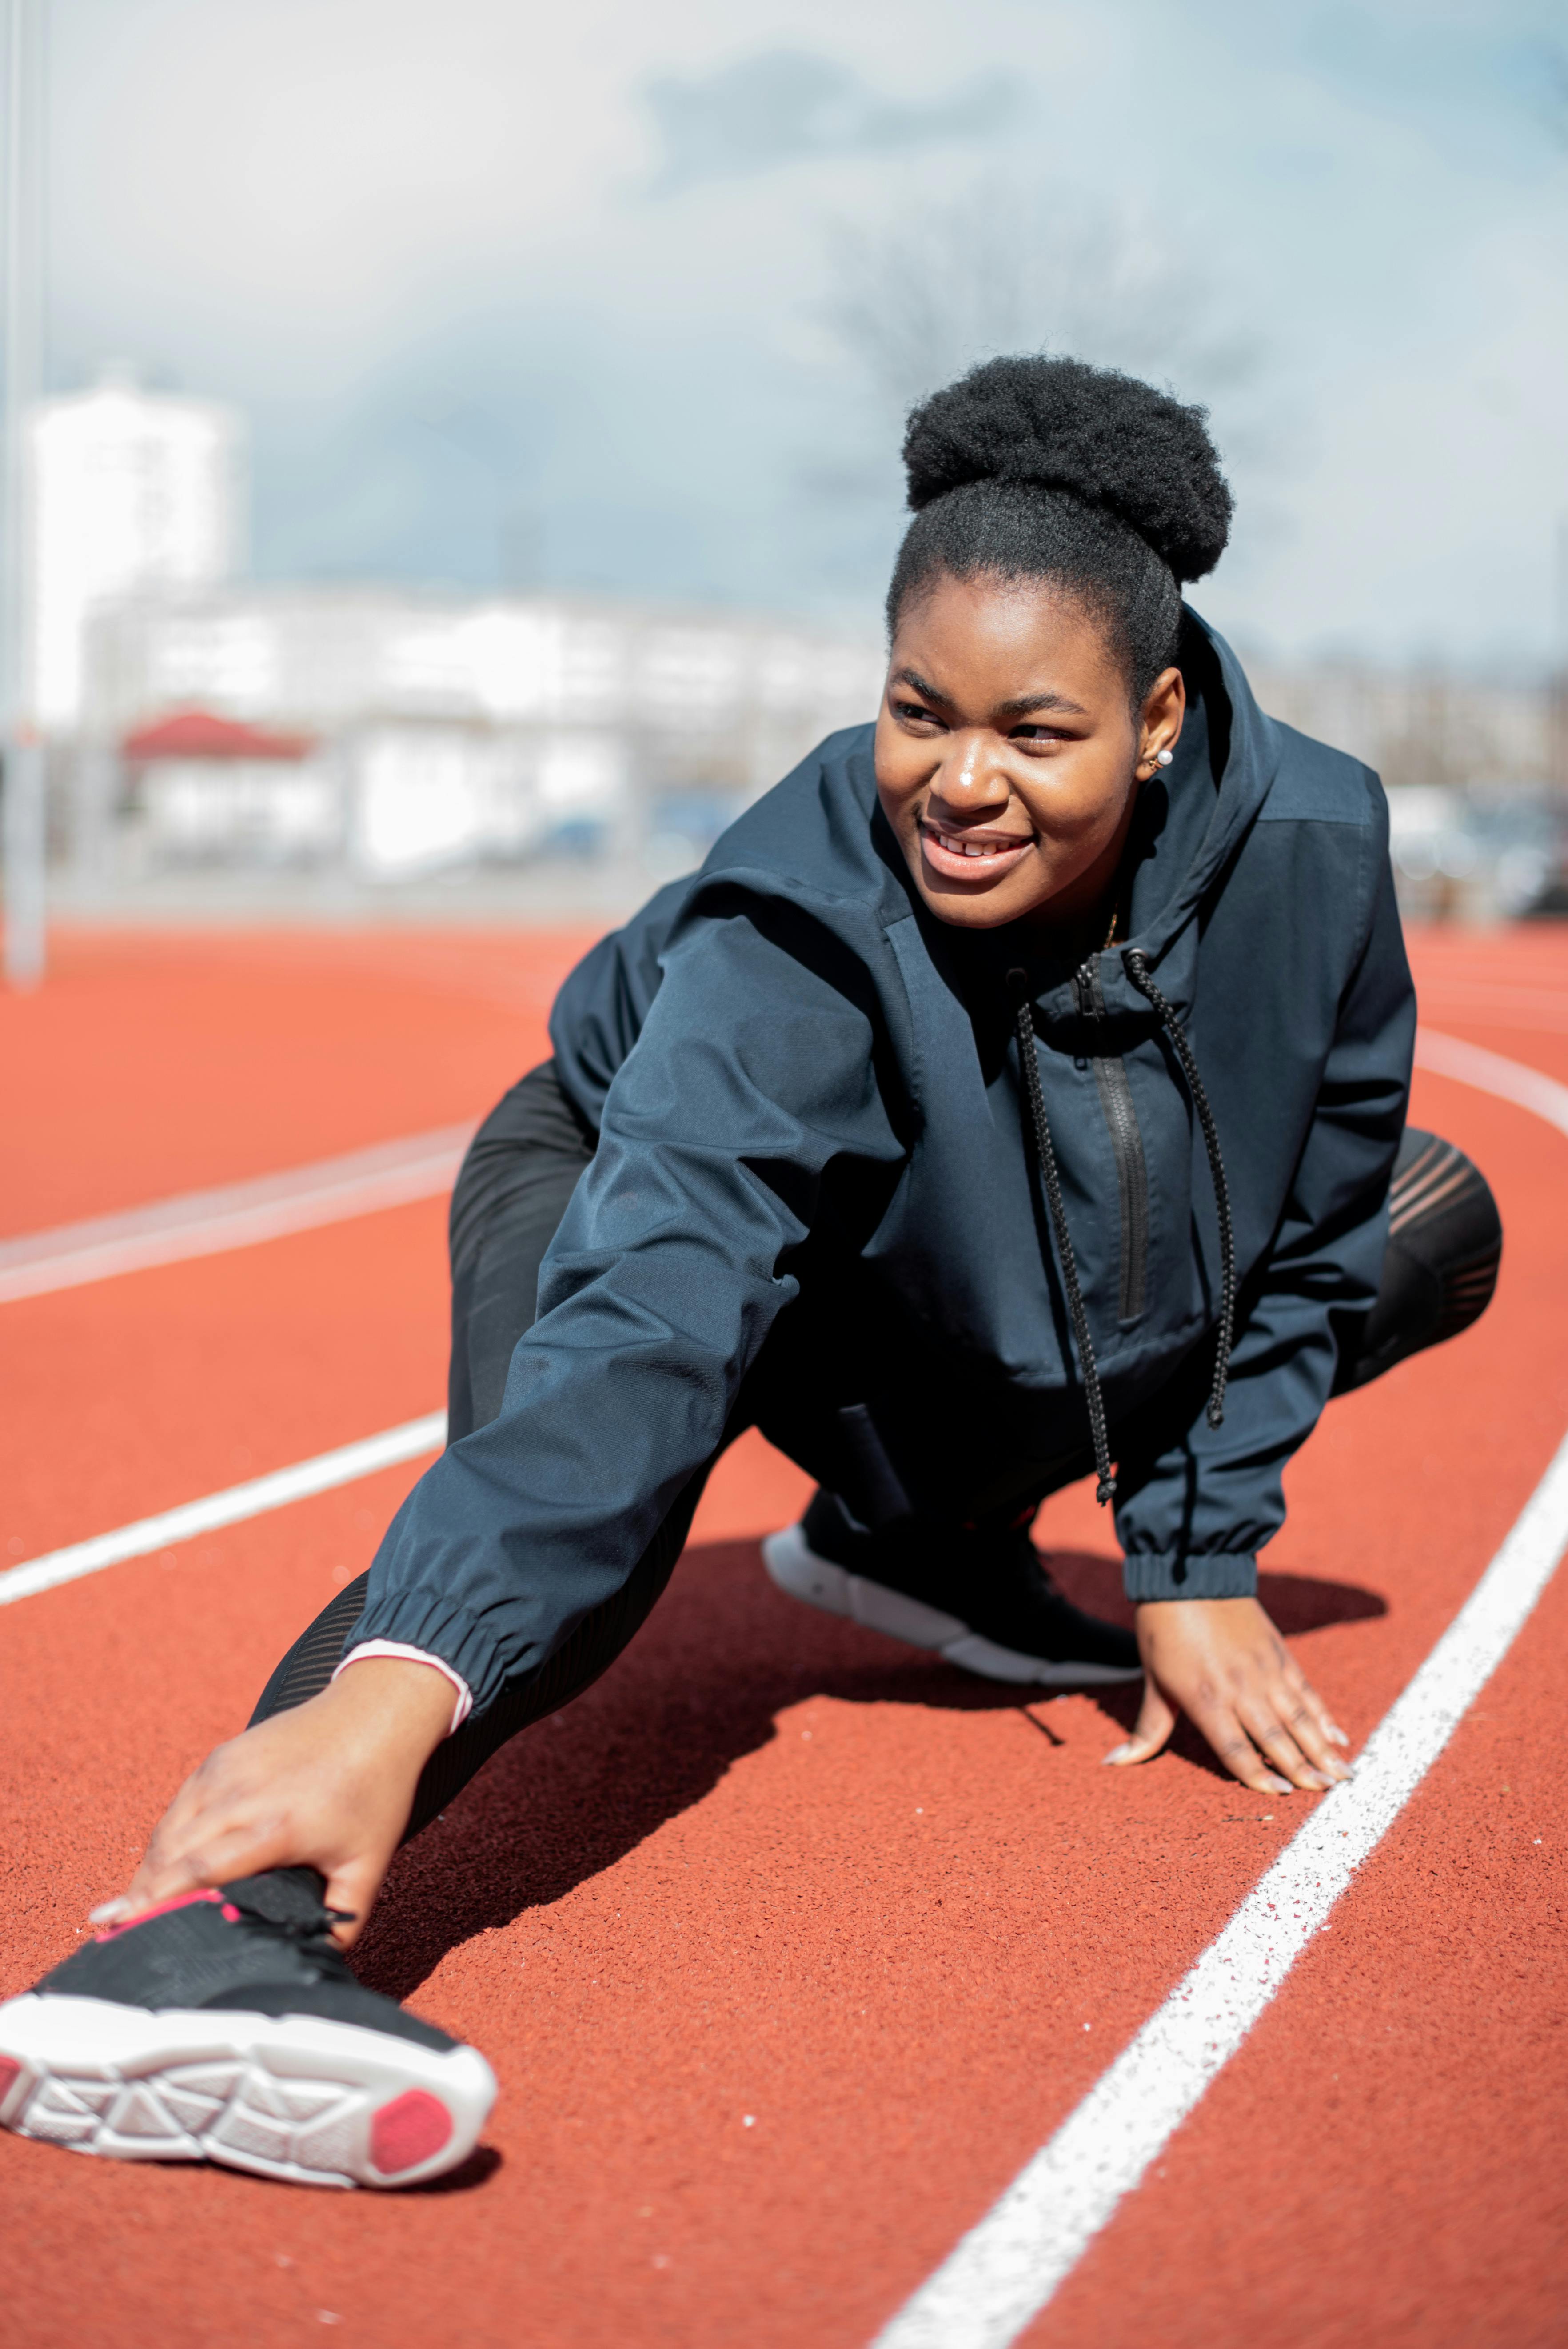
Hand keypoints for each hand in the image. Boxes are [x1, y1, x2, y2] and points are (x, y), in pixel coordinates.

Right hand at [91, 1660, 455, 1946]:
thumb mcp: (369, 1864)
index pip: (199, 1871)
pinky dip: (165, 1837)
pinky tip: (160, 1864)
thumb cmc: (374, 1790)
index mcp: (275, 1826)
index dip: (156, 1903)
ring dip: (149, 1869)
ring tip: (132, 1908)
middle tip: (116, 1932)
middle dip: (141, 1896)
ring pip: (170, 1829)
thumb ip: (343, 1919)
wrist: (376, 1711)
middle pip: (172, 1854)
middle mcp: (240, 1795)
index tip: (118, 1929)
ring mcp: (226, 1770)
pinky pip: (181, 1805)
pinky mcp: (222, 1755)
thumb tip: (315, 1960)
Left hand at [1104, 1596, 1351, 1793]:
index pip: (1235, 1749)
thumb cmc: (1163, 1630)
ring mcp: (1265, 1671)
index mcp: (1205, 1699)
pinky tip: (1338, 1736)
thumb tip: (1114, 1761)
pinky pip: (1306, 1691)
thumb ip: (1147, 1729)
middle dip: (1302, 1769)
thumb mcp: (1153, 1682)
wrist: (1191, 1574)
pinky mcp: (1280, 1654)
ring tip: (1342, 1776)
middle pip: (1276, 1738)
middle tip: (1325, 1793)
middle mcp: (1240, 1689)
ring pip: (1299, 1718)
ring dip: (1322, 1749)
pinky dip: (1324, 1715)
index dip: (1257, 1775)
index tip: (1282, 1795)